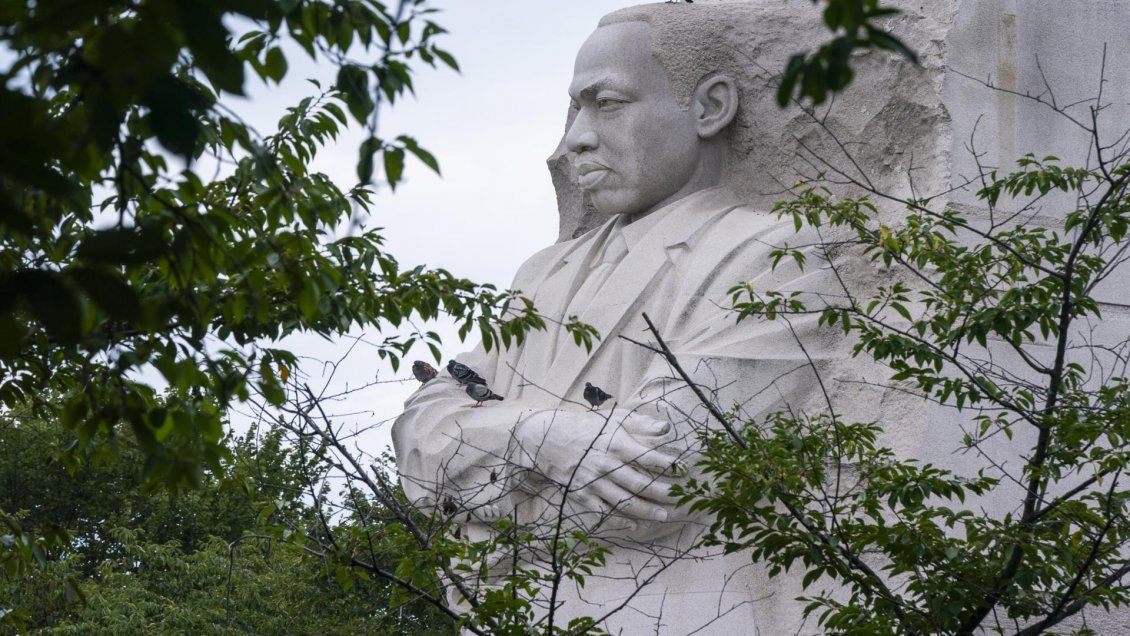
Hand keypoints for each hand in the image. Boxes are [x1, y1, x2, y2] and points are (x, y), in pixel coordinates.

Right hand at [512, 409, 685, 522]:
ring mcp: (593, 481)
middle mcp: (605, 464)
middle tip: (679, 498)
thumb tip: (666, 428)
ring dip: (645, 510)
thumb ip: (640, 424)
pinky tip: (634, 525)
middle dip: (661, 492)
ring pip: (623, 501)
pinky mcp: (582, 494)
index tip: (684, 469)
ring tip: (663, 516)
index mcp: (615, 443)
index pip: (647, 456)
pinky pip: (603, 512)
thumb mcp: (613, 419)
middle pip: (638, 483)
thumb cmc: (587, 428)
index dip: (667, 464)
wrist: (547, 439)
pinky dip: (619, 520)